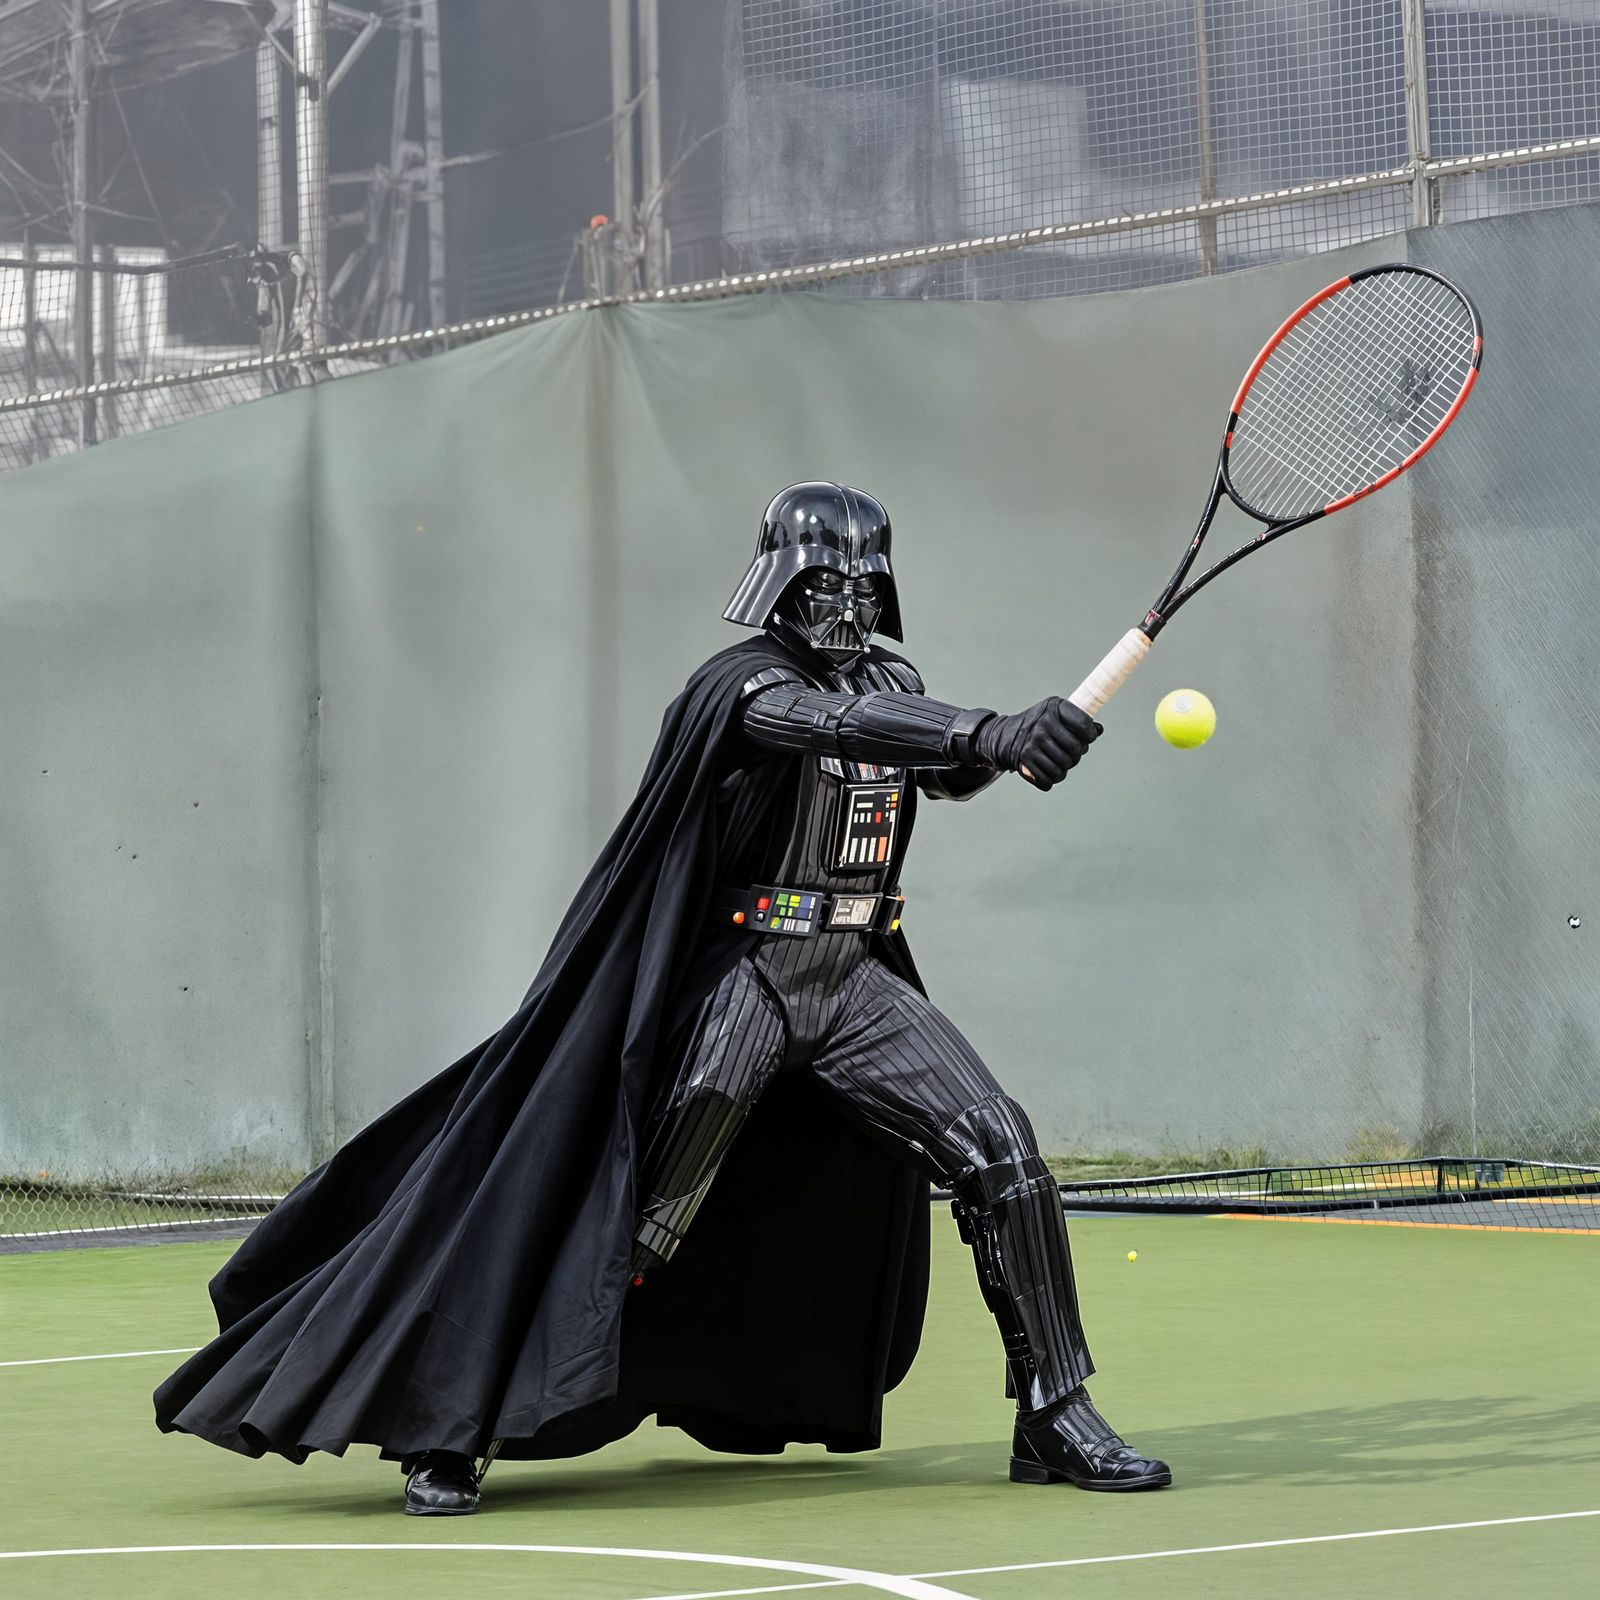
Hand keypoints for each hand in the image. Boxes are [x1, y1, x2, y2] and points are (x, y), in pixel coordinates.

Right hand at [975, 697, 1101, 790]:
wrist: (1007, 734)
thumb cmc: (1040, 725)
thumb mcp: (1058, 715)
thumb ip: (1079, 722)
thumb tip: (1099, 730)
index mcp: (1055, 707)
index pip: (1084, 725)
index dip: (1090, 735)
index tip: (1086, 738)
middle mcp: (1043, 723)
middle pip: (1076, 750)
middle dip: (1076, 755)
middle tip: (1070, 753)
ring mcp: (1033, 741)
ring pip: (1063, 767)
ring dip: (1064, 769)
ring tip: (1059, 763)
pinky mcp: (1025, 758)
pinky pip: (1048, 779)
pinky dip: (1051, 779)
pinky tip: (1049, 772)